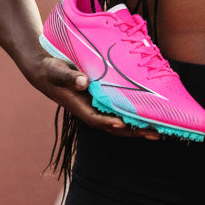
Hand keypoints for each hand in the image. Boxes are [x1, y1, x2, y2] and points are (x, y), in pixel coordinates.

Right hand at [32, 55, 160, 139]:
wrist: (45, 71)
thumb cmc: (50, 71)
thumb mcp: (57, 71)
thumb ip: (69, 77)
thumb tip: (83, 82)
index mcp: (79, 106)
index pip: (97, 119)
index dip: (110, 122)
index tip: (124, 124)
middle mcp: (90, 110)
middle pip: (113, 126)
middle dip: (133, 131)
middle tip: (155, 133)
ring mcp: (96, 107)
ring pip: (119, 121)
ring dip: (137, 127)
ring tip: (158, 131)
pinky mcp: (101, 101)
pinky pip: (118, 111)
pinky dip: (132, 116)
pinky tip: (147, 116)